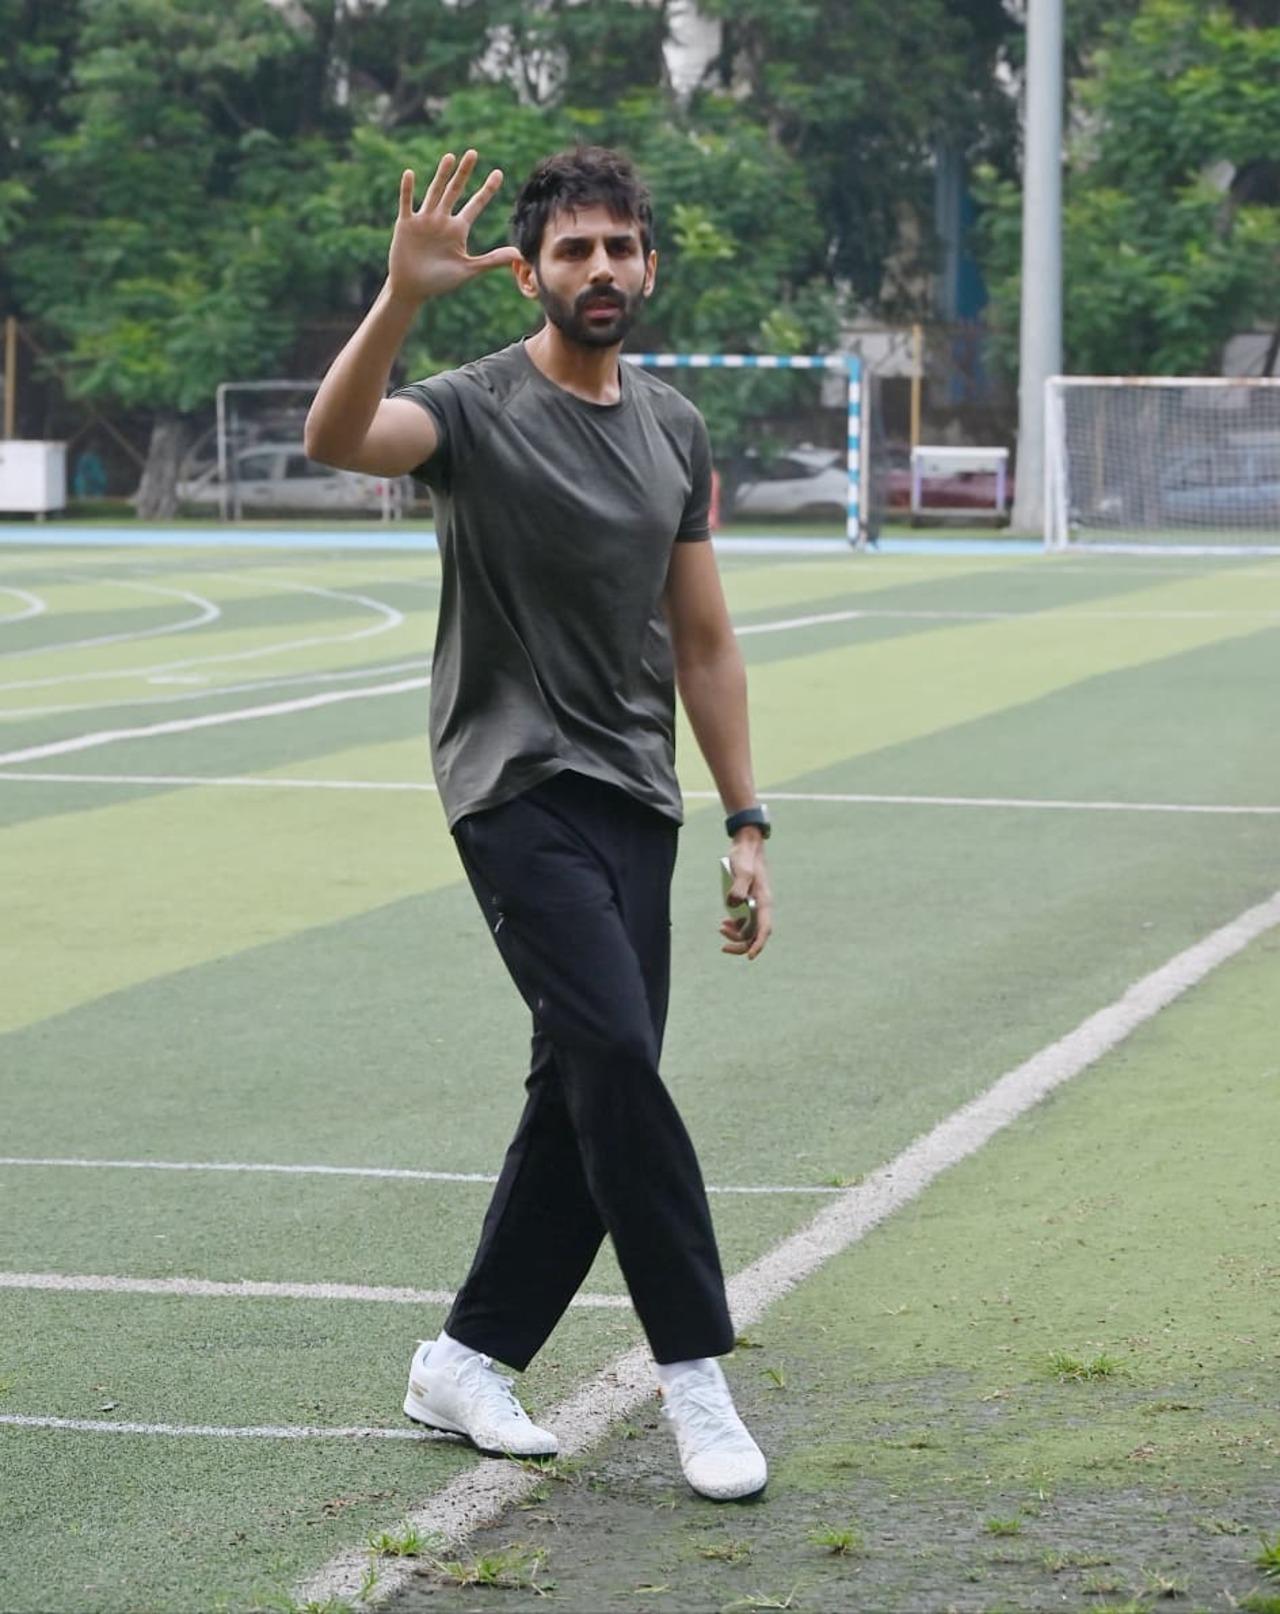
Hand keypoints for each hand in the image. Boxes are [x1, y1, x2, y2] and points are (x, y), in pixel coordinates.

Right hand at [387, 150, 520, 306]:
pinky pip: (407, 203)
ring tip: (450, 157)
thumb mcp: (468, 269)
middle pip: (455, 191)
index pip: (476, 205)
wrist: (412, 288)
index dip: (487, 190)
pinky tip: (410, 173)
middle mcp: (442, 220)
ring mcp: (424, 220)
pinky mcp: (406, 224)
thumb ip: (492, 260)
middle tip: (473, 153)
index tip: (499, 173)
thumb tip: (520, 255)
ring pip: (435, 192)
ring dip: (441, 175)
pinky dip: (407, 190)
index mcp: (458, 229)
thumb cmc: (439, 281)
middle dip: (464, 173)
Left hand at [721, 832, 772, 961]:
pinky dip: (735, 925)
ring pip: (749, 930)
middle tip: (723, 946)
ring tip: (721, 927)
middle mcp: (762, 906)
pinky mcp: (748, 901)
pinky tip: (725, 921)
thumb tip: (733, 904)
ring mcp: (755, 905)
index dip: (758, 945)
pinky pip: (744, 921)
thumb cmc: (745, 856)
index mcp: (763, 901)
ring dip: (736, 934)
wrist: (747, 845)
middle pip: (755, 935)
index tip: (750, 957)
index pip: (764, 929)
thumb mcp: (741, 869)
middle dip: (740, 944)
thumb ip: (738, 886)